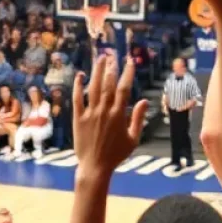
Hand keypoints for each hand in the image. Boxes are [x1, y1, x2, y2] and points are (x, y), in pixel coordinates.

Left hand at [72, 55, 149, 178]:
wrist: (95, 167)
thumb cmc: (116, 155)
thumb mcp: (133, 139)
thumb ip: (138, 119)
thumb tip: (144, 101)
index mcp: (118, 115)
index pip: (124, 89)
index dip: (127, 73)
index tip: (130, 62)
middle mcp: (104, 111)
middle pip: (107, 84)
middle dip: (111, 68)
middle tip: (113, 55)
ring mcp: (90, 114)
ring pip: (93, 88)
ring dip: (96, 71)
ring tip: (100, 58)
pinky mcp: (78, 118)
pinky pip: (77, 99)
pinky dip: (78, 86)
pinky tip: (80, 75)